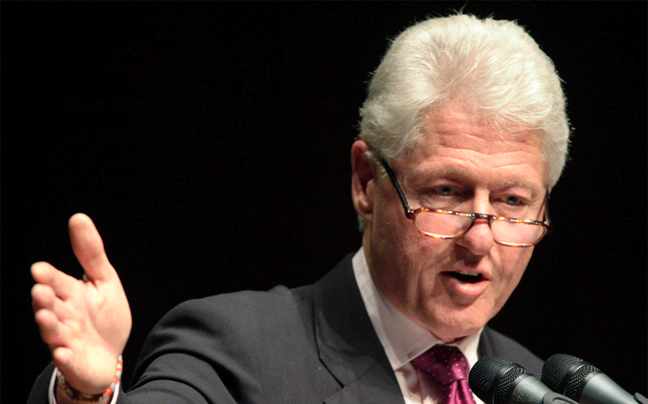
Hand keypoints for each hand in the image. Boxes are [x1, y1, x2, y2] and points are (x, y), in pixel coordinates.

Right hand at [31, 213, 131, 395]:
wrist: (109, 355)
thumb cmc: (104, 317)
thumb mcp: (104, 280)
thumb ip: (91, 253)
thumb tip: (78, 218)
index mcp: (71, 295)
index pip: (57, 282)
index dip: (49, 277)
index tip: (39, 269)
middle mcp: (64, 317)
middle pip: (52, 306)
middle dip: (45, 299)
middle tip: (41, 290)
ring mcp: (67, 340)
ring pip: (54, 332)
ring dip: (49, 325)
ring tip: (46, 317)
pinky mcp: (74, 360)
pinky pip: (67, 359)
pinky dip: (64, 356)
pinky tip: (62, 351)